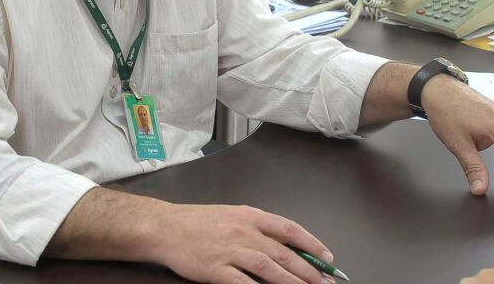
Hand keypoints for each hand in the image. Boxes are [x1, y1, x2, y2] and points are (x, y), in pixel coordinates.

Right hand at [154, 203, 336, 283]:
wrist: (165, 227)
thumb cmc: (197, 223)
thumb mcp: (232, 216)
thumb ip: (257, 229)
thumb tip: (286, 246)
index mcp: (249, 216)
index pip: (289, 229)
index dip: (312, 244)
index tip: (327, 258)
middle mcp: (242, 231)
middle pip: (283, 252)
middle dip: (308, 269)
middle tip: (325, 282)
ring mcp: (229, 250)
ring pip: (269, 267)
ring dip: (292, 282)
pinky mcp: (216, 269)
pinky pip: (243, 282)